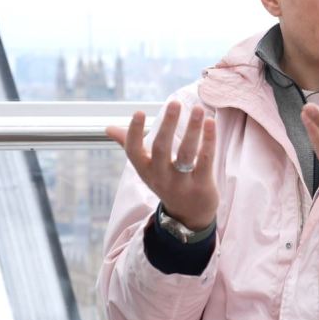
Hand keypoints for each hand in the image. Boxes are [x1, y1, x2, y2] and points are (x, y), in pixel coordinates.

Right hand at [106, 102, 217, 229]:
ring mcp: (181, 183)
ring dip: (192, 130)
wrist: (188, 216)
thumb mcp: (146, 168)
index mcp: (145, 170)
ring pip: (186, 154)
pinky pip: (206, 160)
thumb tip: (108, 128)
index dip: (133, 133)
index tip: (138, 111)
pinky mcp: (202, 186)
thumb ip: (130, 145)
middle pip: (161, 149)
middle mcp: (161, 177)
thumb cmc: (166, 182)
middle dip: (167, 125)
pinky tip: (210, 122)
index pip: (133, 152)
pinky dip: (208, 141)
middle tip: (174, 103)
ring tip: (198, 108)